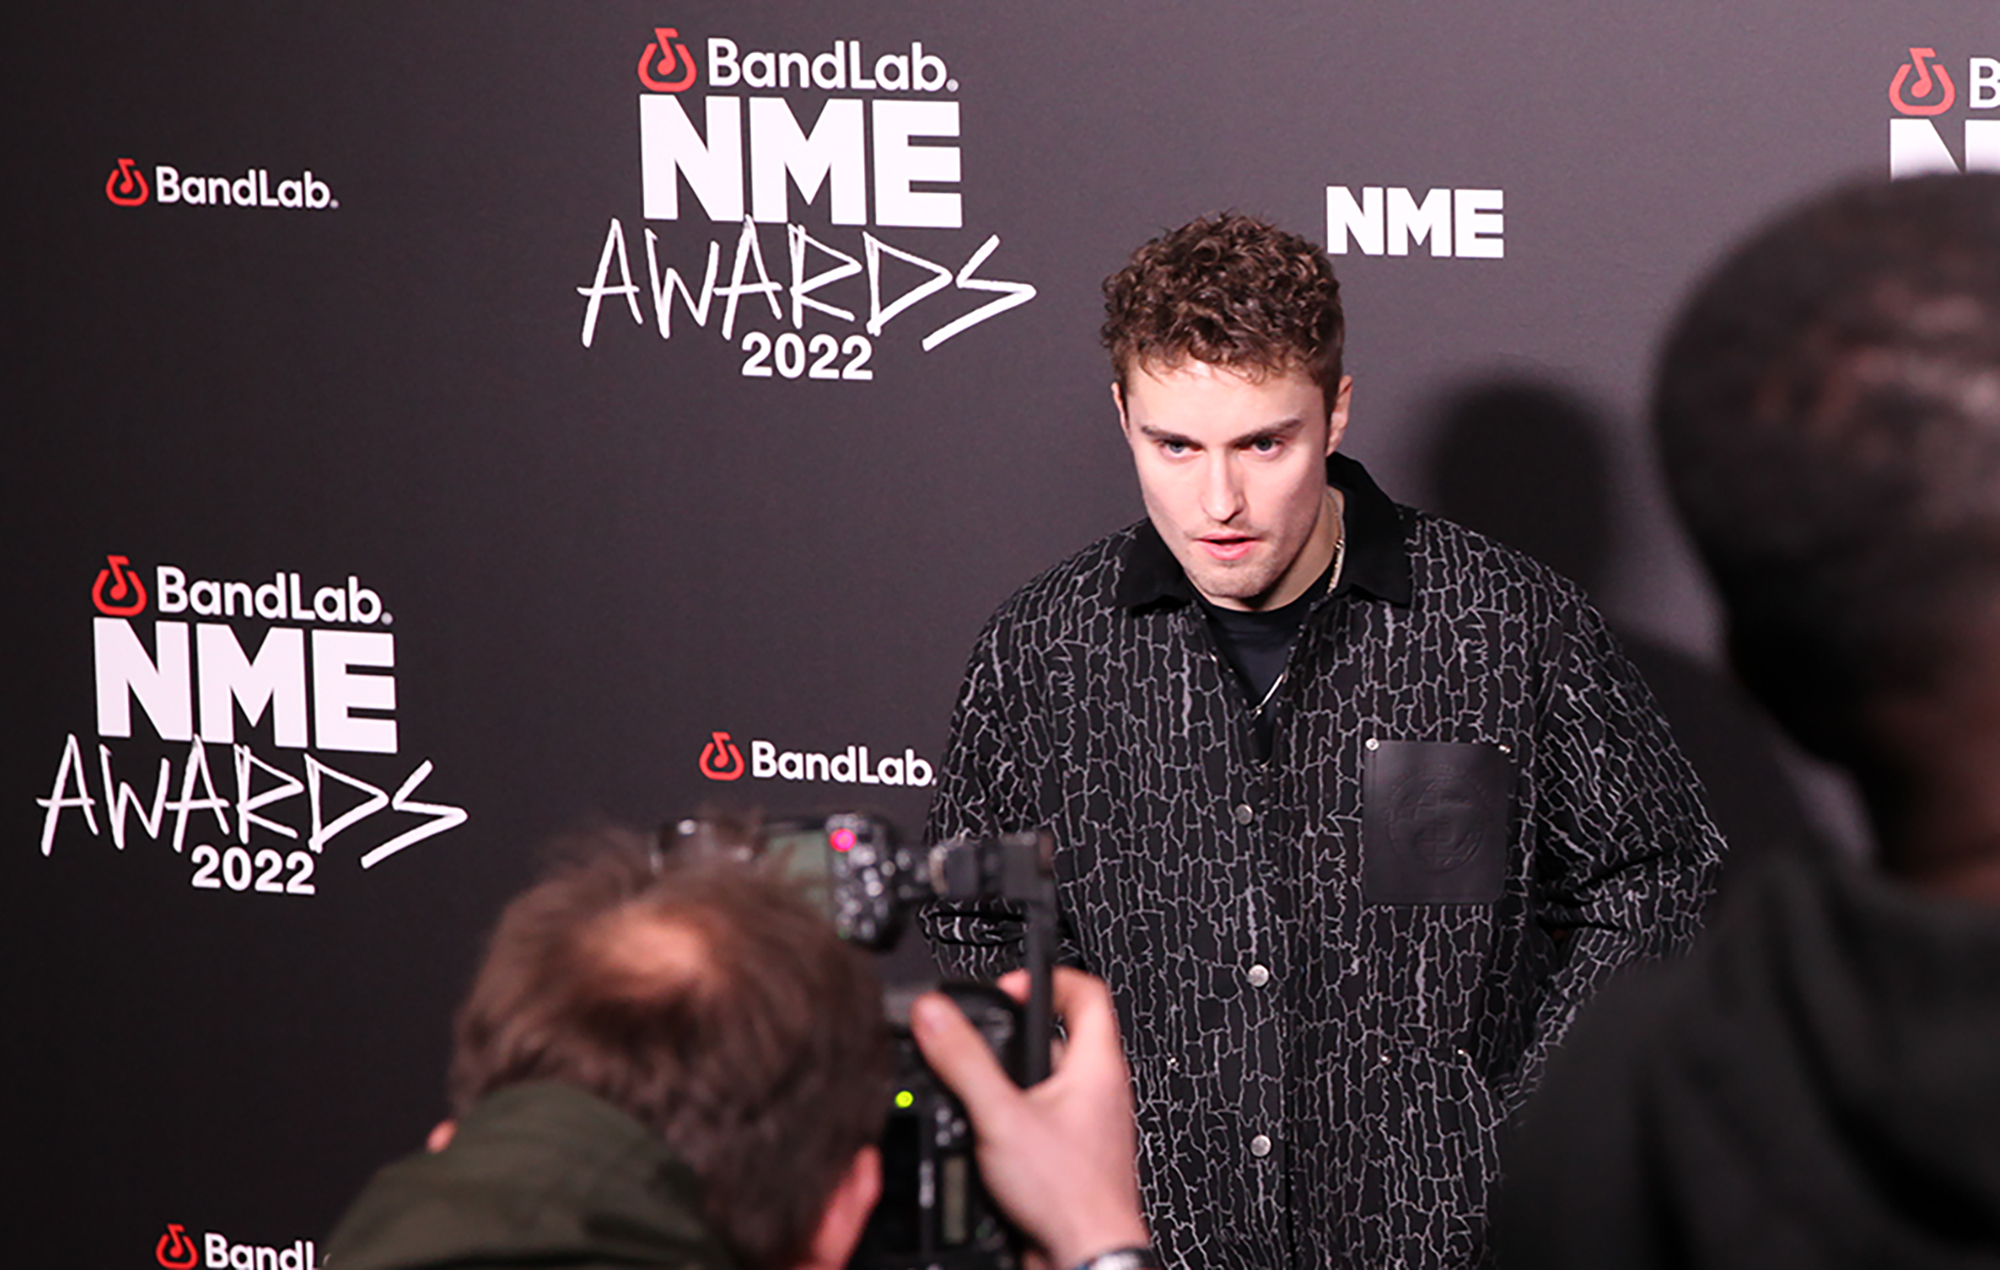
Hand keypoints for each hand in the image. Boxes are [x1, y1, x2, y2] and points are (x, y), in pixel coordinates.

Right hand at [910, 968, 1150, 1269]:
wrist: (1084, 1259)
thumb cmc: (1070, 1196)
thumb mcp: (1000, 1116)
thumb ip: (964, 1061)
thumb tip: (935, 1014)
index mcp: (1097, 1066)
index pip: (1086, 992)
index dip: (1046, 977)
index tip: (1009, 986)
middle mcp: (1098, 1092)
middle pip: (1058, 1037)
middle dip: (1013, 1036)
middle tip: (981, 1040)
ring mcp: (1085, 1126)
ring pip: (1042, 1083)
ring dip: (1008, 1083)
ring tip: (978, 1092)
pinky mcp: (1067, 1158)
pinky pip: (1036, 1121)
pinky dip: (1009, 1119)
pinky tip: (984, 1136)